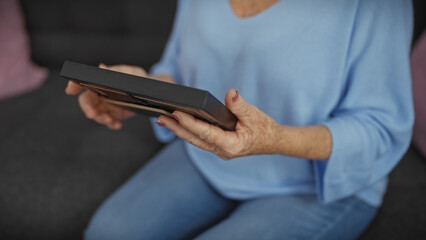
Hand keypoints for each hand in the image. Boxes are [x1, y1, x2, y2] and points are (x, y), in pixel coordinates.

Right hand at [65, 64, 146, 129]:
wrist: (148, 90)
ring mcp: (105, 105)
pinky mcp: (113, 114)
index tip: (70, 91)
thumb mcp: (130, 73)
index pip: (83, 82)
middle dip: (87, 108)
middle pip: (86, 101)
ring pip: (96, 114)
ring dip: (100, 119)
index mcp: (100, 81)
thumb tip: (102, 67)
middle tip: (91, 114)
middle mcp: (99, 93)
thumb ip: (116, 73)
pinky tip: (117, 125)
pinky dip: (112, 124)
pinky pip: (109, 121)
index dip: (74, 85)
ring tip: (109, 120)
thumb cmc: (135, 76)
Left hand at [157, 89, 279, 159]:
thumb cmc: (264, 129)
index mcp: (231, 145)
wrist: (272, 142)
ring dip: (179, 130)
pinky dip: (188, 131)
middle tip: (160, 118)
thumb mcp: (254, 115)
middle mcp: (222, 151)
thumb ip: (240, 105)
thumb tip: (230, 94)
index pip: (205, 133)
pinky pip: (199, 139)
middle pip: (194, 139)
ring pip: (195, 140)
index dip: (189, 123)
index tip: (175, 114)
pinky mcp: (217, 147)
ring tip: (163, 120)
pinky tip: (178, 124)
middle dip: (176, 128)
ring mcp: (218, 151)